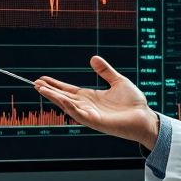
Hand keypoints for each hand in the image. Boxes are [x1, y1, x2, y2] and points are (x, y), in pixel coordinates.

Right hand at [34, 56, 157, 147]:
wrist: (145, 117)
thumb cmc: (134, 103)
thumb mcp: (118, 81)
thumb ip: (105, 71)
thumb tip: (93, 58)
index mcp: (90, 97)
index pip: (67, 90)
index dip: (55, 85)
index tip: (41, 79)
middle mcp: (87, 106)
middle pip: (63, 97)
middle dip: (49, 91)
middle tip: (35, 83)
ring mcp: (90, 115)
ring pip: (67, 106)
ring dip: (54, 97)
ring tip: (41, 89)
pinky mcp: (96, 122)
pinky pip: (79, 114)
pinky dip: (69, 106)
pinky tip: (61, 99)